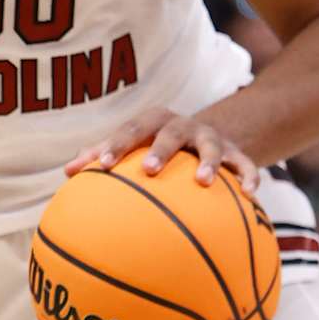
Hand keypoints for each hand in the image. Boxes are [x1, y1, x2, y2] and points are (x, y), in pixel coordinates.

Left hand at [64, 109, 261, 192]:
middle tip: (149, 170)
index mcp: (153, 123)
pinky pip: (246, 165)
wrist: (204, 136)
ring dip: (208, 161)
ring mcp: (211, 139)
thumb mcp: (133, 146)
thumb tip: (67, 173)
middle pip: (170, 132)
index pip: (132, 130)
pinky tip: (250, 196)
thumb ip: (102, 155)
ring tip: (203, 181)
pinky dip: (250, 177)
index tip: (104, 164)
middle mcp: (183, 126)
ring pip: (211, 146)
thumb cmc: (155, 146)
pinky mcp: (237, 154)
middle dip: (161, 149)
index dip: (117, 144)